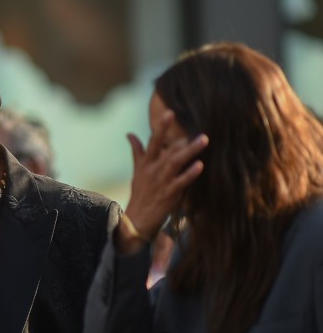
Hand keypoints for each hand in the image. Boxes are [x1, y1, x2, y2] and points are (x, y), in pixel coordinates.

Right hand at [116, 110, 207, 253]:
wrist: (136, 220)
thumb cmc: (140, 194)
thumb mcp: (137, 171)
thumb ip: (137, 151)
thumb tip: (129, 134)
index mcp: (146, 163)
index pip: (153, 141)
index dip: (161, 127)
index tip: (169, 112)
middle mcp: (153, 170)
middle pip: (168, 150)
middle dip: (180, 138)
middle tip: (195, 126)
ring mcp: (161, 182)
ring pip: (176, 163)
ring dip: (190, 151)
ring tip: (204, 140)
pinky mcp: (169, 195)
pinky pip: (181, 182)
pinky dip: (190, 174)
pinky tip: (200, 166)